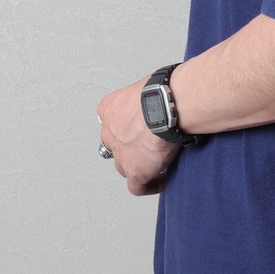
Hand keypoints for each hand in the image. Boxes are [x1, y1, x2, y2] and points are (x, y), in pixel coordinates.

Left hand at [97, 76, 181, 195]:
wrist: (164, 105)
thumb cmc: (161, 91)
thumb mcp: (147, 86)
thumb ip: (148, 97)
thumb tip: (165, 98)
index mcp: (109, 109)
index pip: (114, 123)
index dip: (129, 129)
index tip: (142, 130)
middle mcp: (109, 132)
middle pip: (116, 146)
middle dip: (132, 148)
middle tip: (151, 146)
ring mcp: (120, 154)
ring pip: (125, 166)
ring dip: (140, 166)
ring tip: (158, 164)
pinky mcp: (135, 171)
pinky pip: (137, 187)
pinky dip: (149, 186)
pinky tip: (162, 180)